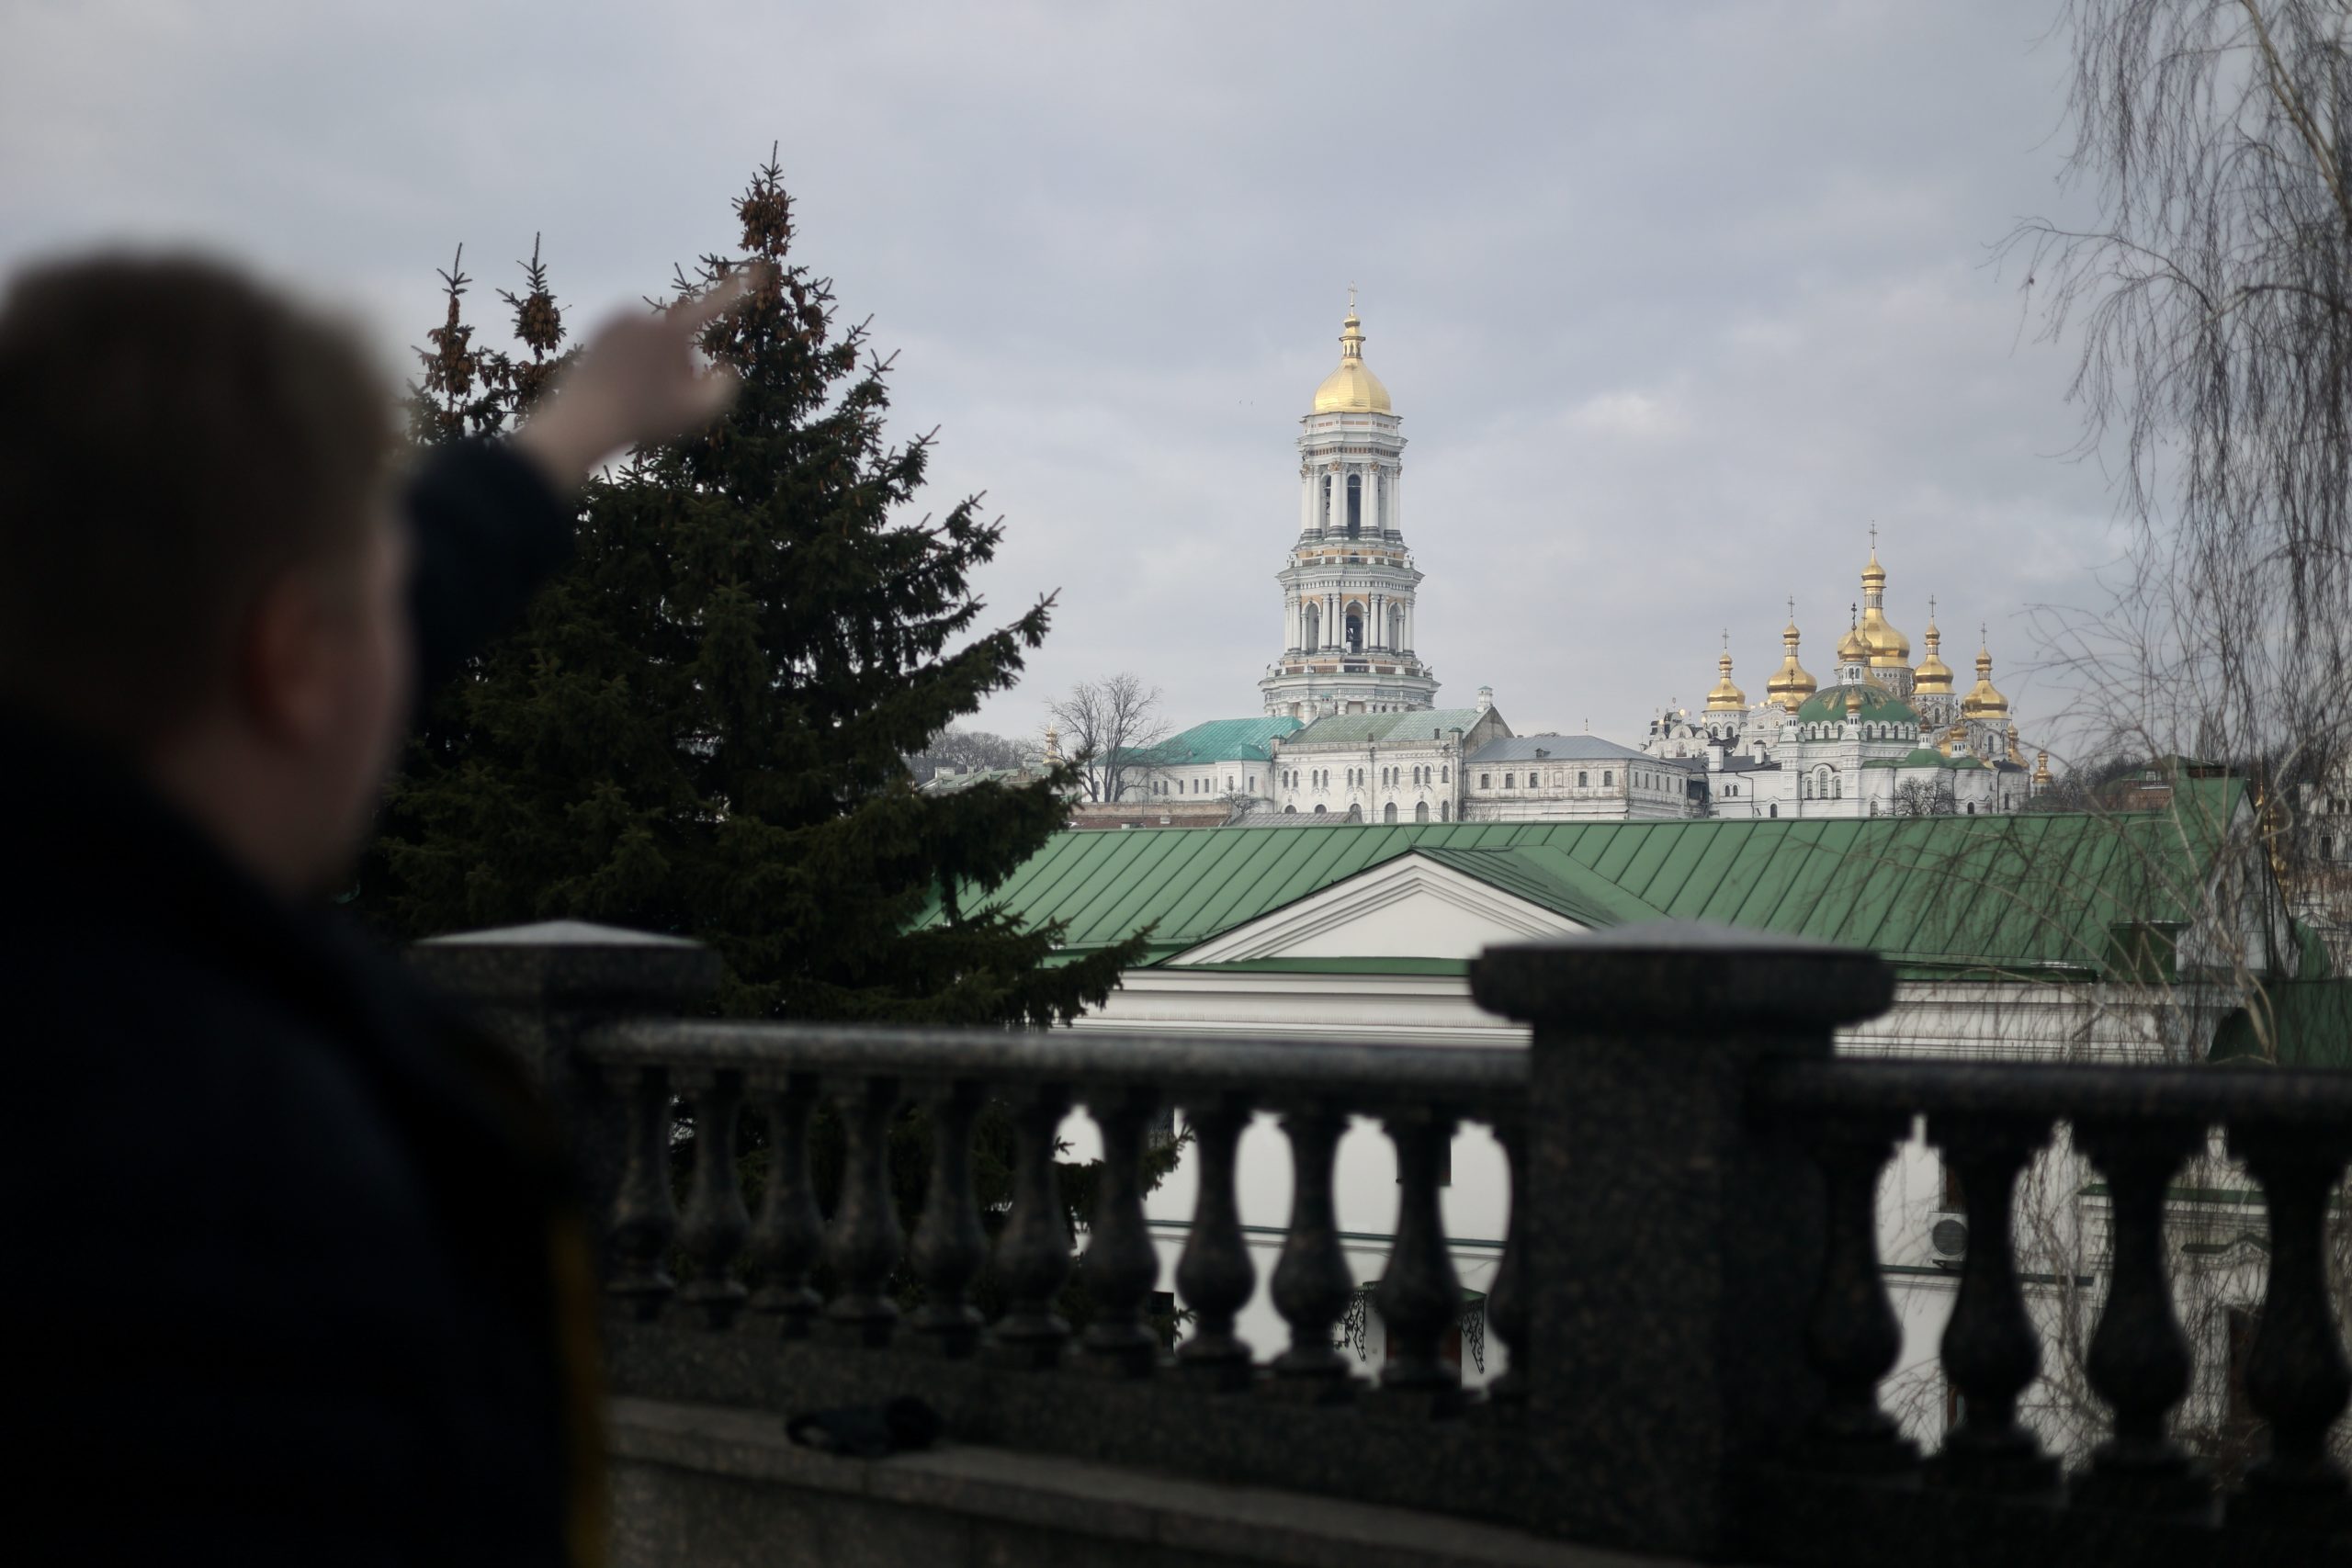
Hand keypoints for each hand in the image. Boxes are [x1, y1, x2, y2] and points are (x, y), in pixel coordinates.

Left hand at [511, 267, 761, 489]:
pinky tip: (620, 384)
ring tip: (636, 394)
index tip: (760, 269)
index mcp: (670, 331)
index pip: (715, 306)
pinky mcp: (600, 327)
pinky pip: (630, 342)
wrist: (581, 420)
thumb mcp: (694, 413)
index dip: (740, 289)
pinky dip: (631, 360)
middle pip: (680, 340)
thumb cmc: (641, 418)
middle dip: (678, 365)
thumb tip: (725, 369)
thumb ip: (724, 390)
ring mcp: (618, 319)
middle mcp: (645, 316)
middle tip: (659, 398)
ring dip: (655, 364)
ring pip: (653, 341)